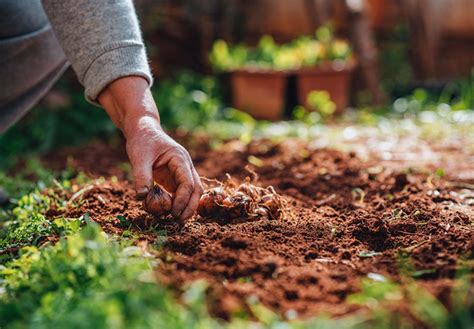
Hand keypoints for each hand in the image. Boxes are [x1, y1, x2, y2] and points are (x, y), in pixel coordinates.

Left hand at [98, 76, 202, 221]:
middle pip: (196, 189)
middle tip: (179, 222)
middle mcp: (185, 166)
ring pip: (191, 192)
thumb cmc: (142, 140)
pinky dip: (177, 203)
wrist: (142, 129)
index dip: (183, 200)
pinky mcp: (174, 177)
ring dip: (186, 207)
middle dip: (190, 207)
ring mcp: (181, 172)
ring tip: (176, 221)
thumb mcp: (139, 157)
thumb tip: (142, 197)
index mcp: (180, 158)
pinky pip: (180, 193)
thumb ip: (141, 176)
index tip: (173, 213)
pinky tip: (169, 213)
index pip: (188, 182)